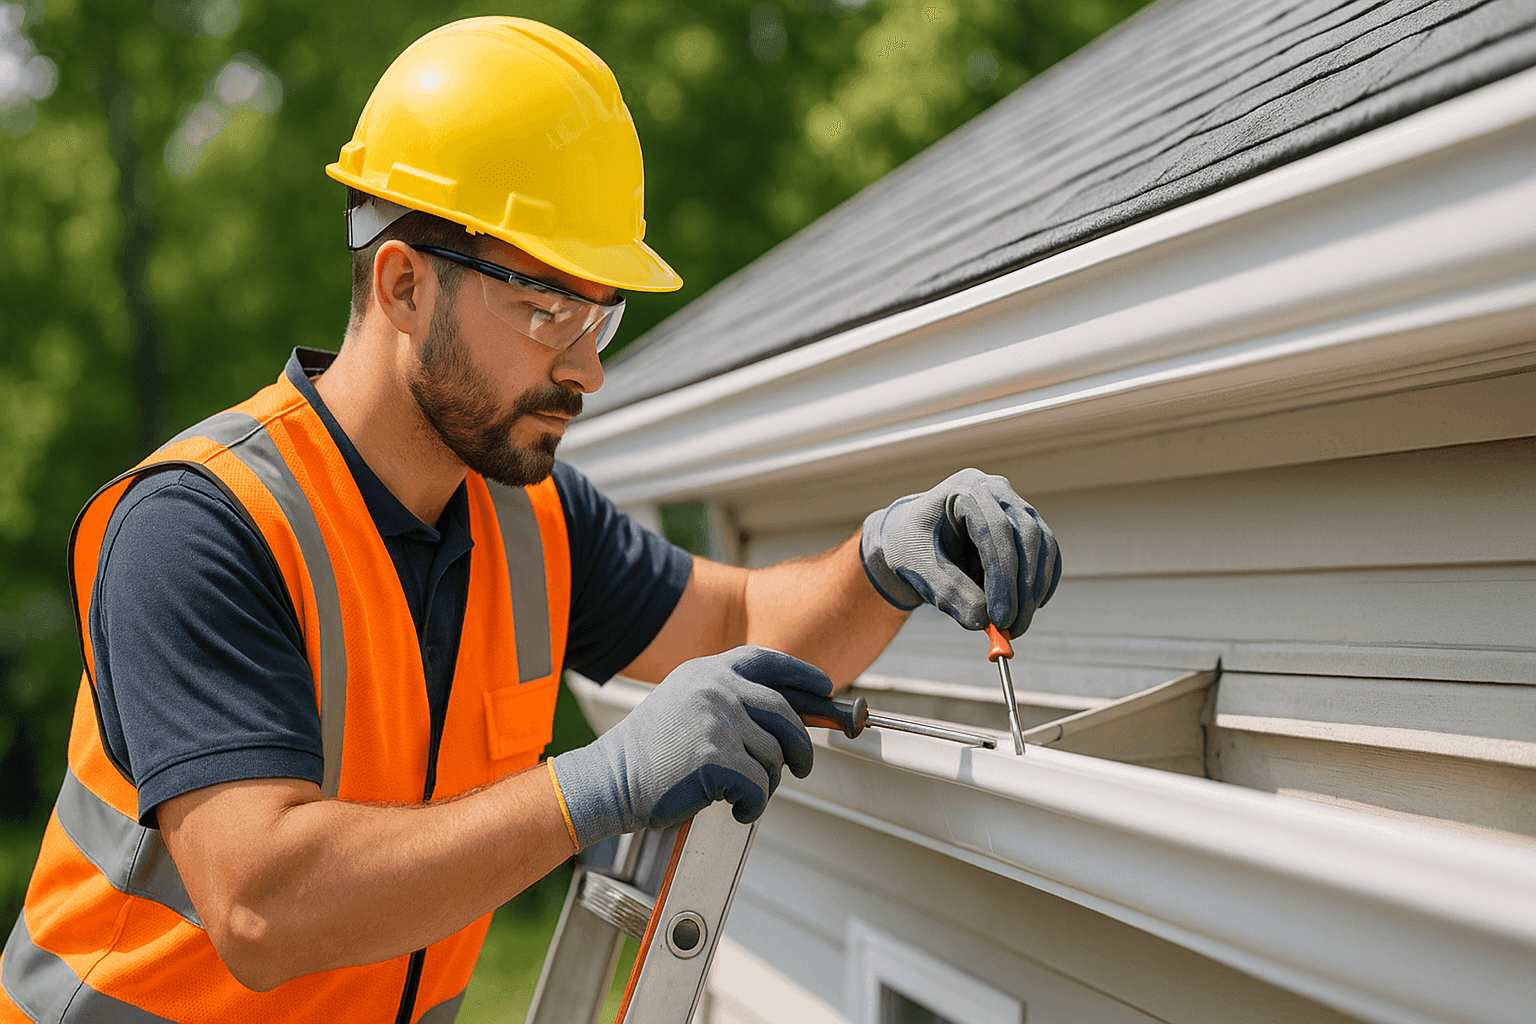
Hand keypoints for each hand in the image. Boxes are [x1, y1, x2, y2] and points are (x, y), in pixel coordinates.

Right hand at [549, 647, 829, 848]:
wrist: (609, 779)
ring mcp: (717, 721)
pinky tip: (738, 809)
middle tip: (803, 765)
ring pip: (774, 755)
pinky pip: (760, 785)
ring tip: (746, 794)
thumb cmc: (649, 752)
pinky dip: (755, 804)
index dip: (801, 674)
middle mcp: (715, 689)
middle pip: (785, 713)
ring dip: (769, 781)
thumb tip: (786, 719)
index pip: (766, 661)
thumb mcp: (685, 704)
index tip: (823, 689)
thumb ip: (727, 700)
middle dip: (802, 744)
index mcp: (707, 671)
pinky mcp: (716, 758)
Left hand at [860, 468, 1061, 636]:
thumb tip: (983, 620)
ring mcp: (1015, 504)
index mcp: (963, 489)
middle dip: (1022, 588)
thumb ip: (947, 593)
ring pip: (1042, 545)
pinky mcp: (1027, 525)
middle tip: (1012, 628)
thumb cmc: (911, 549)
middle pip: (1025, 535)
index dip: (1002, 576)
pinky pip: (1046, 553)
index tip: (1000, 617)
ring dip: (1034, 589)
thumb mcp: (919, 571)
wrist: (911, 540)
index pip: (994, 530)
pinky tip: (1029, 608)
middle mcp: (995, 490)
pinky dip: (1042, 582)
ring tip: (1015, 625)